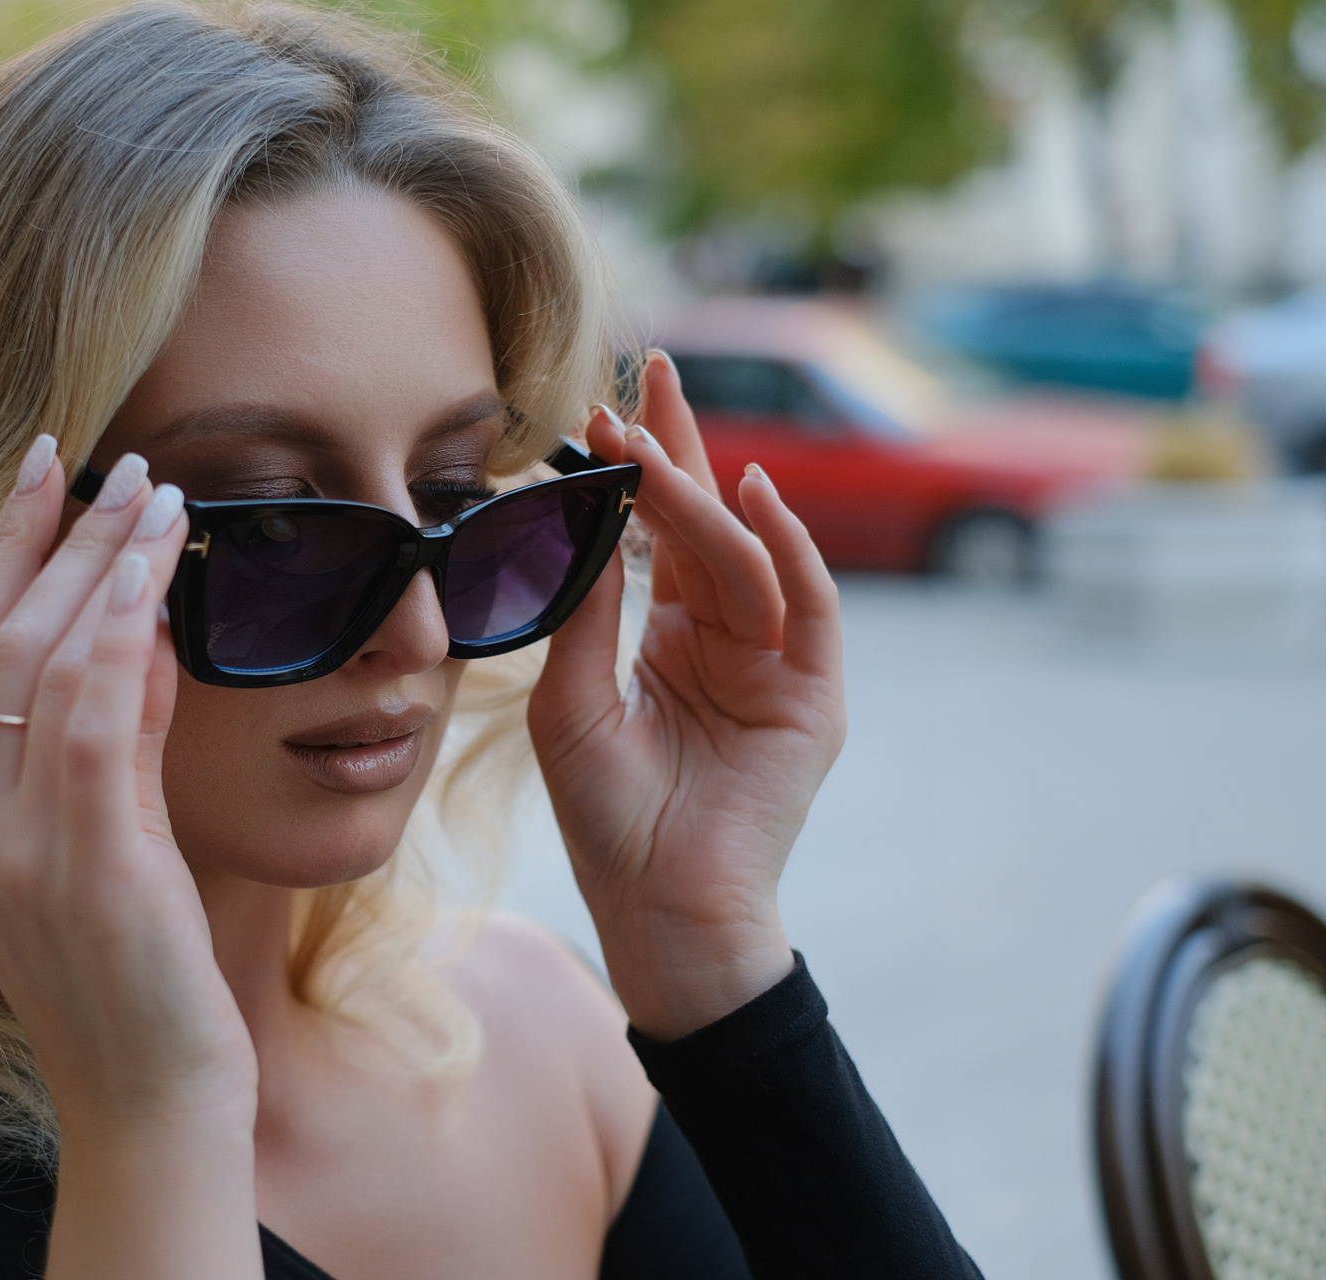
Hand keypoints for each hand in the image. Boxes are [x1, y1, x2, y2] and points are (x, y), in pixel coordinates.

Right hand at [0, 442, 257, 1128]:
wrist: (148, 1099)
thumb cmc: (138, 969)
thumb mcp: (115, 834)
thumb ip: (119, 735)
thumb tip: (140, 624)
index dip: (1, 552)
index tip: (46, 472)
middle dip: (52, 536)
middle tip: (112, 458)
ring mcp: (10, 843)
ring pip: (38, 662)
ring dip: (97, 563)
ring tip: (153, 488)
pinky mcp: (79, 863)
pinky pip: (87, 718)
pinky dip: (114, 632)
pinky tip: (151, 571)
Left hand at [528, 353, 847, 1039]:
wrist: (662, 910)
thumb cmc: (609, 820)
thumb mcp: (571, 704)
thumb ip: (585, 616)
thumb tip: (583, 518)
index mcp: (673, 638)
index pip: (660, 534)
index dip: (639, 471)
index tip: (602, 407)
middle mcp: (729, 638)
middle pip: (708, 524)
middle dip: (680, 450)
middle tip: (648, 375)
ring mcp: (778, 664)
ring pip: (747, 556)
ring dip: (707, 496)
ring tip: (662, 444)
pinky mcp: (815, 697)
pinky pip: (810, 608)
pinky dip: (789, 552)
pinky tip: (754, 497)